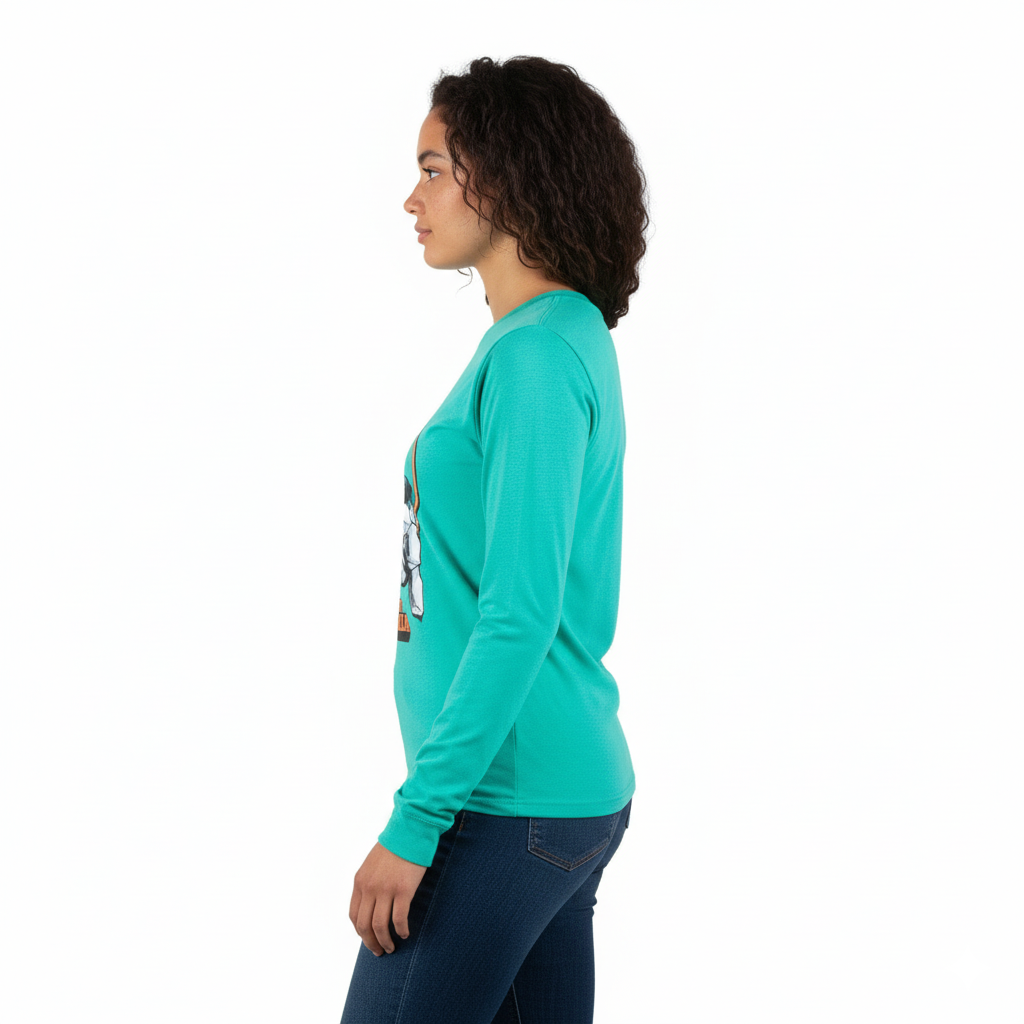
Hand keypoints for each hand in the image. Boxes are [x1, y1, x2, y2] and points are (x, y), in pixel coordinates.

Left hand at [349, 841, 427, 955]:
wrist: (410, 832)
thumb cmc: (394, 848)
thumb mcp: (373, 865)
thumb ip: (369, 883)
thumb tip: (372, 905)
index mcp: (360, 882)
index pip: (354, 915)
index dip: (360, 931)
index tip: (368, 939)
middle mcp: (369, 887)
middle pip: (364, 925)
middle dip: (371, 942)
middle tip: (379, 951)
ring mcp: (385, 889)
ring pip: (379, 925)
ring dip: (384, 941)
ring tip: (391, 947)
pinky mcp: (403, 890)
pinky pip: (399, 918)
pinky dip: (400, 930)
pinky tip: (404, 933)